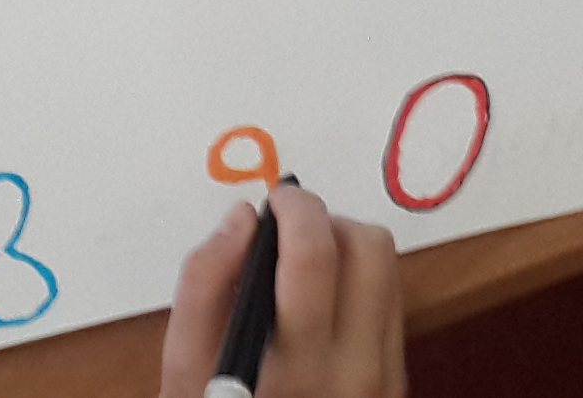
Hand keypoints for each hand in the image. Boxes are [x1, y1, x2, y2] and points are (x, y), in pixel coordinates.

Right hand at [158, 187, 403, 397]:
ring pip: (389, 270)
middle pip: (371, 248)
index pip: (315, 257)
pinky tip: (322, 305)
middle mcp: (355, 371)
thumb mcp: (185, 373)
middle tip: (288, 233)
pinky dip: (360, 284)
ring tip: (302, 270)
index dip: (295, 209)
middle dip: (328, 221)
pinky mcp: (397, 381)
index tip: (274, 203)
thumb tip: (242, 220)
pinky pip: (392, 304)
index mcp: (297, 368)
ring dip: (347, 249)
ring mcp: (385, 379)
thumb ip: (204, 286)